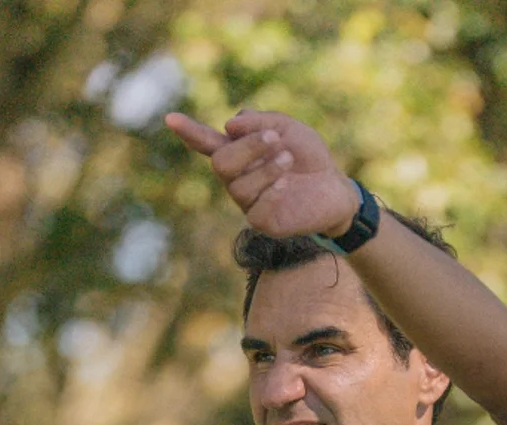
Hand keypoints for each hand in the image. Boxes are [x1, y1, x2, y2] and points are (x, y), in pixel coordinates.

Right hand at [163, 110, 359, 237]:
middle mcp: (237, 179)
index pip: (207, 143)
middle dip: (247, 148)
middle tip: (276, 139)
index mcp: (239, 153)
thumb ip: (260, 122)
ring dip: (266, 168)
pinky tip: (287, 184)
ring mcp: (249, 203)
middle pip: (221, 163)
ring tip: (290, 159)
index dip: (189, 132)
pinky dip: (271, 193)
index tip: (170, 119)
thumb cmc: (309, 157)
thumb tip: (229, 125)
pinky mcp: (264, 223)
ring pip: (238, 186)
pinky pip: (255, 211)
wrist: (336, 188)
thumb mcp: (289, 129)